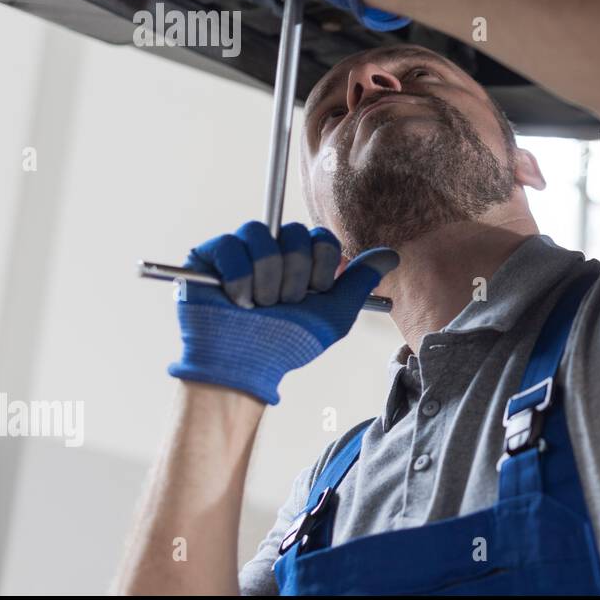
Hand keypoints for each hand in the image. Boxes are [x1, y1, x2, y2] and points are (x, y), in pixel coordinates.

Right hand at [167, 221, 398, 404]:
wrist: (247, 366)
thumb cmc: (288, 342)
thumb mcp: (333, 315)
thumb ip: (361, 282)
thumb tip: (392, 255)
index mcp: (301, 257)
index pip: (322, 237)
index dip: (322, 268)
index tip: (314, 294)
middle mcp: (271, 247)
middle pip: (293, 233)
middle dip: (294, 277)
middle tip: (283, 304)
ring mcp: (239, 249)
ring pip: (260, 235)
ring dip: (266, 279)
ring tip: (259, 305)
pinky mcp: (206, 256)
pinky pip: (228, 245)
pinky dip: (237, 278)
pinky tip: (237, 300)